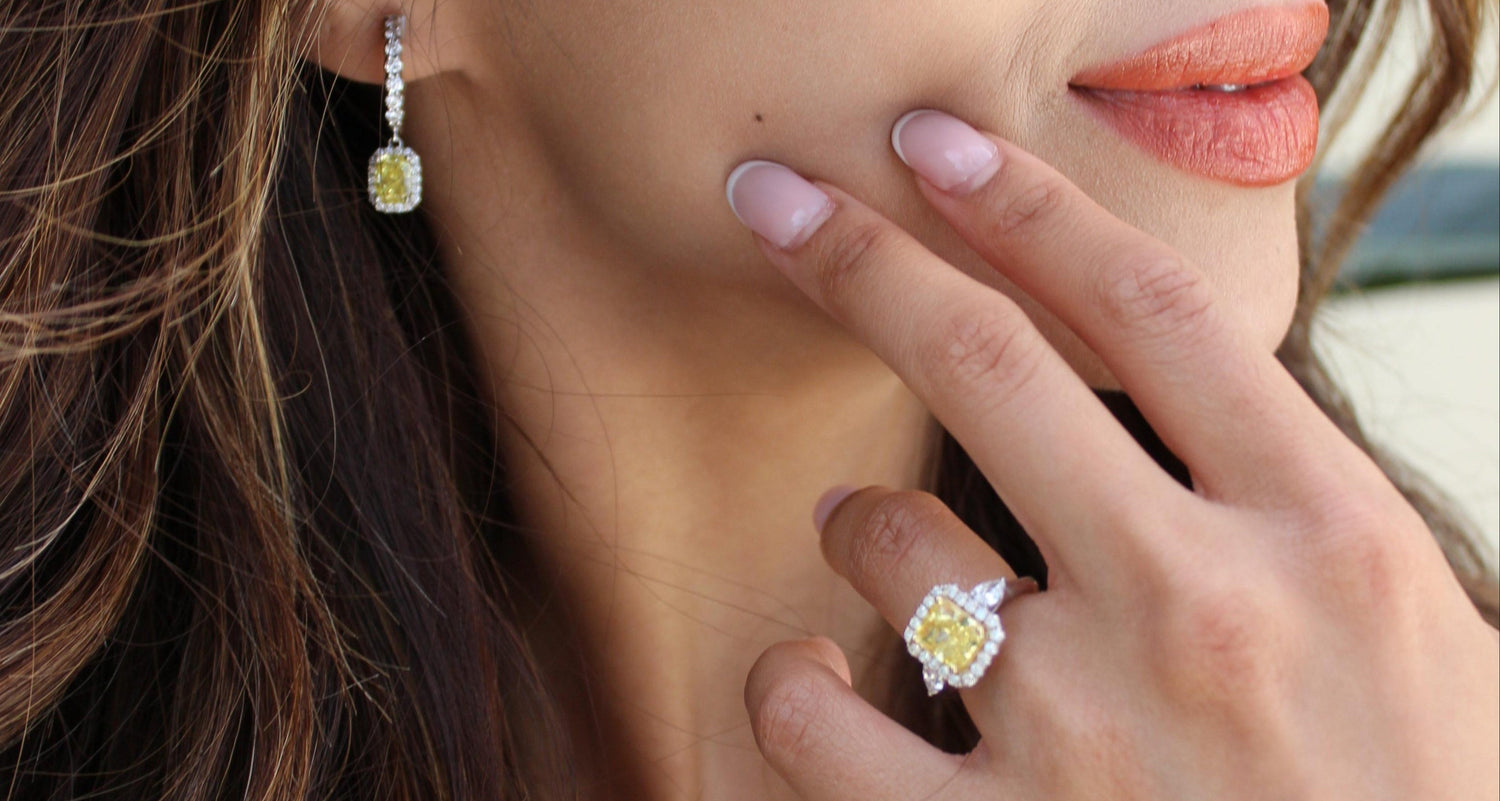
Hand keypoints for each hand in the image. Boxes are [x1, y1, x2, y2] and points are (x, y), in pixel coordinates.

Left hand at [725, 110, 1499, 799]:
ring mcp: (1084, 731)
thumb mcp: (1405, 624)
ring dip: (859, 523)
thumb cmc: (1411, 799)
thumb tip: (1144, 386)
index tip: (932, 149)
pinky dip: (791, 679)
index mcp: (1327, 537)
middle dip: (860, 260)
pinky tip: (815, 675)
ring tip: (879, 547)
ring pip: (886, 538)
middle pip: (987, 367)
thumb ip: (1278, 500)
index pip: (1153, 311)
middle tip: (775, 203)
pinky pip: (812, 715)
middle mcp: (1198, 609)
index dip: (1027, 204)